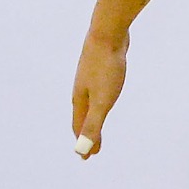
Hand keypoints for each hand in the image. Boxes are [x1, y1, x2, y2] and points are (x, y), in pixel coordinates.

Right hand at [71, 33, 127, 159]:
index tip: (86, 157)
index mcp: (80, 99)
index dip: (84, 143)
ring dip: (92, 115)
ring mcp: (90, 75)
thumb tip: (82, 150)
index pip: (80, 127)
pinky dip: (100, 98)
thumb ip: (92, 125)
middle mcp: (81, 88)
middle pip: (83, 115)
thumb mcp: (102, 101)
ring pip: (90, 100)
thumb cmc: (106, 67)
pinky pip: (99, 87)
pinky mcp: (100, 65)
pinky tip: (105, 91)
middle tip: (91, 146)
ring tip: (96, 121)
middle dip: (86, 132)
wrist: (108, 32)